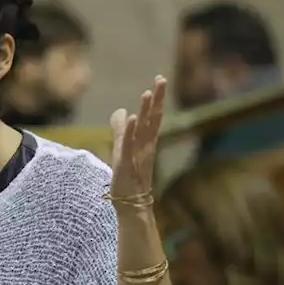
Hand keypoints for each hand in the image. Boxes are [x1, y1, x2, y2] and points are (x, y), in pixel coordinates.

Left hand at [109, 76, 166, 199]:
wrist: (130, 205)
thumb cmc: (128, 178)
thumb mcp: (122, 148)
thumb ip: (121, 130)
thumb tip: (122, 111)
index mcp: (145, 142)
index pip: (153, 117)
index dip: (156, 99)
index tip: (160, 80)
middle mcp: (144, 147)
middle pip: (153, 119)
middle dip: (157, 99)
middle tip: (162, 79)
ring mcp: (136, 155)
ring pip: (143, 130)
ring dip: (145, 111)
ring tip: (147, 93)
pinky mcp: (125, 164)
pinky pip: (128, 145)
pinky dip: (131, 131)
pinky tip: (133, 117)